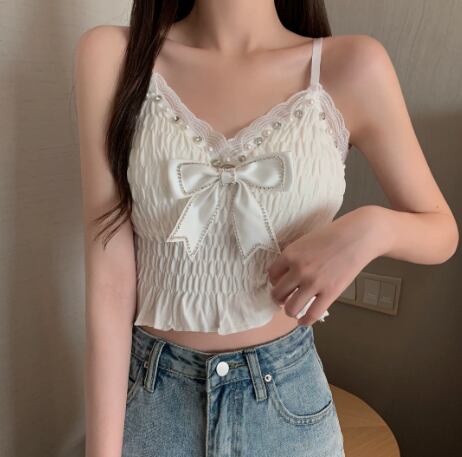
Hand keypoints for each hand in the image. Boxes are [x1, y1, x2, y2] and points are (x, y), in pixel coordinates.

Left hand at [266, 206, 389, 325]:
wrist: (357, 236)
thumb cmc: (332, 235)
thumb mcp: (304, 241)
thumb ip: (293, 256)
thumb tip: (283, 273)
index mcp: (290, 254)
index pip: (271, 275)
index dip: (274, 281)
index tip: (278, 284)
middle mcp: (298, 270)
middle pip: (278, 293)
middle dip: (279, 298)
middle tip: (283, 299)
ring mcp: (313, 283)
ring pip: (291, 308)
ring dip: (289, 311)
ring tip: (293, 310)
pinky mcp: (330, 293)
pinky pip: (312, 314)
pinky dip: (304, 321)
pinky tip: (303, 321)